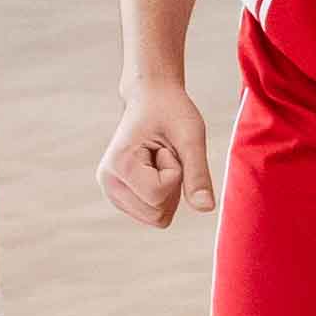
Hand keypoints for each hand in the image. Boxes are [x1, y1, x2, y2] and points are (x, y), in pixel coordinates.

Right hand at [97, 81, 213, 226]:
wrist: (151, 97)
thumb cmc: (171, 111)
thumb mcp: (191, 137)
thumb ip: (198, 174)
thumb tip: (207, 208)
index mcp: (118, 166)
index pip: (159, 195)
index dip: (175, 171)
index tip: (165, 146)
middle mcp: (108, 184)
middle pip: (158, 215)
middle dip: (172, 185)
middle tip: (163, 153)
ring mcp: (112, 193)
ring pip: (157, 218)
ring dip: (169, 190)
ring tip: (158, 159)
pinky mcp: (121, 198)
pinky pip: (155, 214)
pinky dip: (164, 194)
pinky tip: (154, 168)